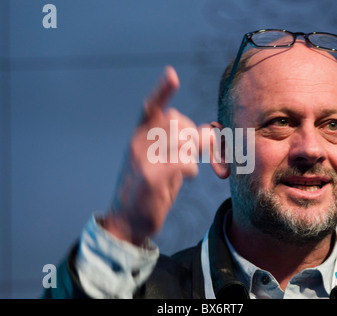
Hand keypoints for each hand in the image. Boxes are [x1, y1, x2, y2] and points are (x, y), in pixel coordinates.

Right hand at [103, 66, 204, 245]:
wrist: (127, 219)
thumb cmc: (149, 188)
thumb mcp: (166, 162)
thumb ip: (183, 145)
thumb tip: (209, 130)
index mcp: (140, 136)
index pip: (151, 107)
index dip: (162, 91)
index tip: (172, 75)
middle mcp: (139, 142)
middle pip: (177, 121)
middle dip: (191, 134)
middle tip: (192, 151)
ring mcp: (143, 159)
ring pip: (182, 140)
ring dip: (191, 153)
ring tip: (185, 166)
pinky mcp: (151, 177)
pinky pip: (182, 161)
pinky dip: (190, 167)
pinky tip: (187, 175)